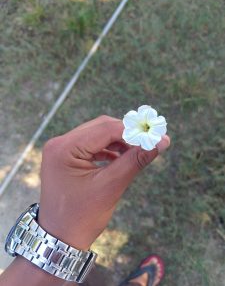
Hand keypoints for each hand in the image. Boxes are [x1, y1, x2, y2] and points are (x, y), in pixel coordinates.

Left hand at [38, 115, 169, 249]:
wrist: (59, 238)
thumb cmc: (82, 217)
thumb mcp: (111, 186)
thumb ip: (136, 160)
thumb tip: (162, 141)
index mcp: (64, 148)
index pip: (105, 128)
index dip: (133, 131)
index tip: (156, 135)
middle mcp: (59, 143)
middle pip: (100, 127)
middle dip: (126, 134)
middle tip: (148, 143)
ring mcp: (60, 149)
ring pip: (97, 134)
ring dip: (118, 141)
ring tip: (136, 152)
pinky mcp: (65, 156)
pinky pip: (91, 145)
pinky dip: (108, 149)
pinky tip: (120, 158)